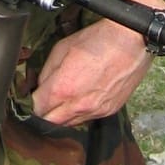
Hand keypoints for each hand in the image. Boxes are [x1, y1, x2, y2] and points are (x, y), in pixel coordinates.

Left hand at [30, 0, 164, 126]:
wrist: (132, 41)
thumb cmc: (99, 40)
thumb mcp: (63, 47)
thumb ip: (47, 71)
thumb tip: (41, 85)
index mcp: (63, 89)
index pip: (37, 108)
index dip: (32, 102)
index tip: (33, 95)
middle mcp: (79, 105)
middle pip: (50, 123)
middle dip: (44, 113)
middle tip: (44, 100)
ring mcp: (95, 111)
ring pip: (69, 124)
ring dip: (61, 115)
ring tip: (63, 98)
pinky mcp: (109, 111)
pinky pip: (87, 119)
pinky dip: (79, 112)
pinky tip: (81, 98)